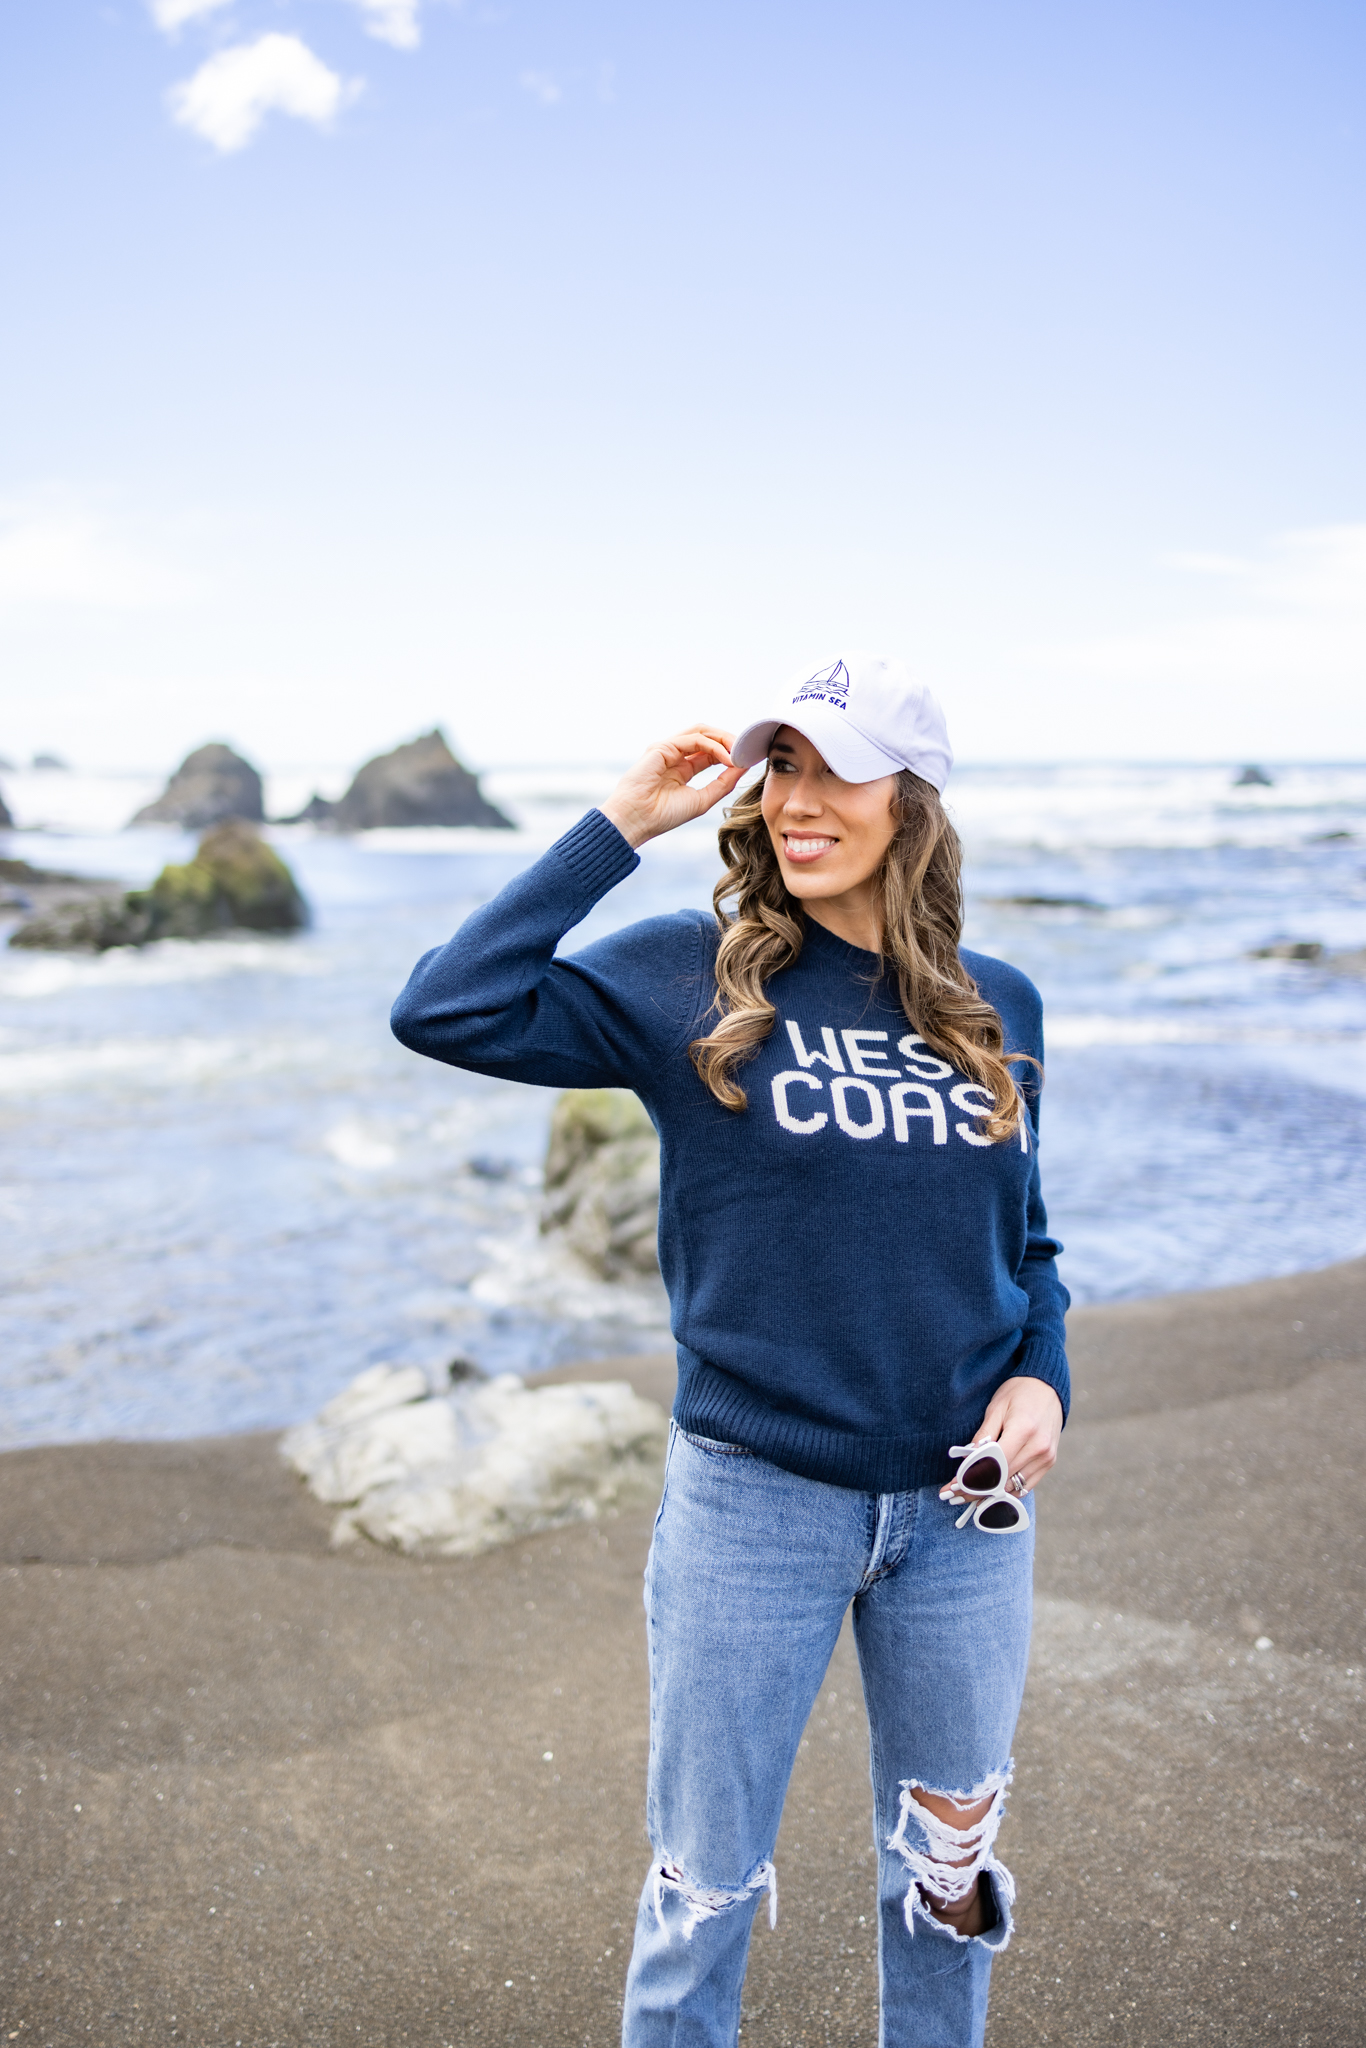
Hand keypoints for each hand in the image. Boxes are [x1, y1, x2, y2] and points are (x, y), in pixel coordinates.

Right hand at [600, 727, 743, 847]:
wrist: (636, 820)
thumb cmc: (663, 815)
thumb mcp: (703, 800)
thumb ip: (723, 783)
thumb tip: (744, 767)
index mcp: (683, 769)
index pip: (711, 752)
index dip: (731, 753)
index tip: (750, 760)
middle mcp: (675, 755)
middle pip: (708, 737)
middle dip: (730, 741)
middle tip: (748, 752)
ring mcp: (668, 749)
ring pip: (702, 732)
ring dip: (724, 739)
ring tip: (740, 752)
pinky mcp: (663, 747)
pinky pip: (695, 739)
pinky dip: (714, 746)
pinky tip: (727, 759)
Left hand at [940, 1375, 1062, 1501]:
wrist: (1048, 1387)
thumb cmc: (1018, 1393)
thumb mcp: (995, 1408)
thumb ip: (983, 1436)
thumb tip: (967, 1460)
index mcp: (1024, 1430)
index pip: (994, 1464)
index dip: (972, 1478)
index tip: (953, 1486)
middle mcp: (1038, 1448)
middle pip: (1002, 1479)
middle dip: (975, 1490)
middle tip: (953, 1495)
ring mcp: (1046, 1458)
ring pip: (1013, 1487)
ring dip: (990, 1495)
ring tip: (967, 1496)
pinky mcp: (1049, 1463)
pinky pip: (1025, 1486)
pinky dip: (1007, 1491)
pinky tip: (990, 1494)